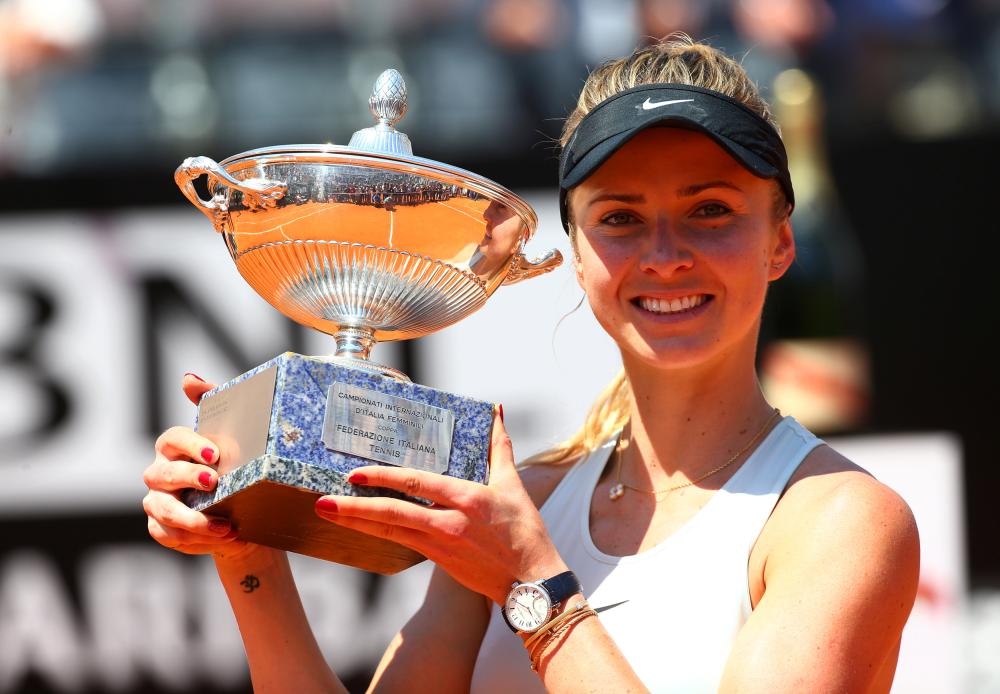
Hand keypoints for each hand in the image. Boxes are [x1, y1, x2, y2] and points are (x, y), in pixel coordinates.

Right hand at [141, 373, 266, 562]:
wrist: (240, 511)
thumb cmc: (231, 466)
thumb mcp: (230, 434)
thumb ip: (211, 403)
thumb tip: (189, 379)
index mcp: (173, 448)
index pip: (171, 439)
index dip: (189, 444)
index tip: (215, 454)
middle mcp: (159, 473)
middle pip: (162, 474)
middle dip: (187, 478)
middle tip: (215, 482)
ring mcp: (157, 502)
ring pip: (164, 510)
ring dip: (194, 519)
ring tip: (225, 527)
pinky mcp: (161, 528)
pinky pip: (168, 535)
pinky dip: (193, 539)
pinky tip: (220, 537)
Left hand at [314, 409, 566, 603]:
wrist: (531, 582)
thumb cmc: (525, 531)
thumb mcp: (513, 485)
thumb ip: (499, 447)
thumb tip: (495, 412)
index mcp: (468, 499)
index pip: (418, 484)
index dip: (384, 478)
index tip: (356, 474)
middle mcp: (450, 522)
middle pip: (393, 513)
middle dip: (355, 507)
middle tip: (324, 501)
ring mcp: (441, 545)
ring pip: (390, 532)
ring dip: (356, 522)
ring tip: (327, 513)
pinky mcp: (439, 561)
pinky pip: (400, 544)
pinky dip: (377, 534)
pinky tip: (358, 527)